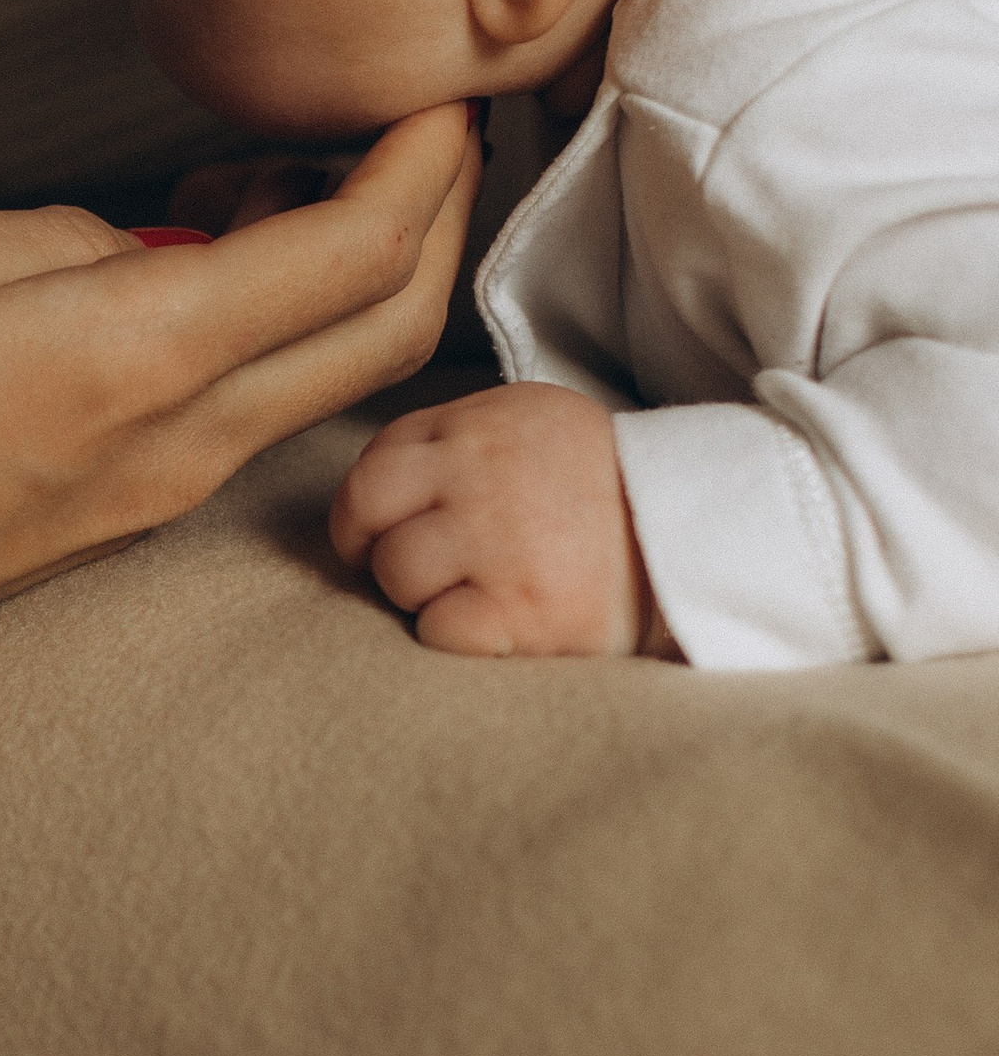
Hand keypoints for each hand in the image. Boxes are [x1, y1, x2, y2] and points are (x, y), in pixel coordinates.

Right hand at [0, 106, 479, 879]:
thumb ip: (56, 234)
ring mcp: (149, 496)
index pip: (363, 254)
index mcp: (139, 357)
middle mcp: (178, 443)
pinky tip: (196, 251)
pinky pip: (240, 406)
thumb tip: (140, 243)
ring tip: (276, 166)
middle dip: (431, 214)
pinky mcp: (104, 521)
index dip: (424, 157)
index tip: (433, 78)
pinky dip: (270, 318)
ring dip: (347, 267)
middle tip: (404, 114)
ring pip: (321, 372)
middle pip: (388, 330)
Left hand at [329, 382, 661, 656]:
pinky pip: (438, 630)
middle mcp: (478, 477)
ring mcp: (497, 543)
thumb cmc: (601, 484)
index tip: (377, 535)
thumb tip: (382, 483)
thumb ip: (455, 437)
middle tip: (419, 573)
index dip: (363, 511)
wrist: (692, 534)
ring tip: (473, 594)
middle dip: (379, 552)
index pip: (373, 465)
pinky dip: (457, 635)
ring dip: (421, 596)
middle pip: (366, 518)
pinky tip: (498, 624)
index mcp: (477, 428)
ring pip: (397, 575)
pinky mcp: (522, 610)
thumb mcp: (531, 421)